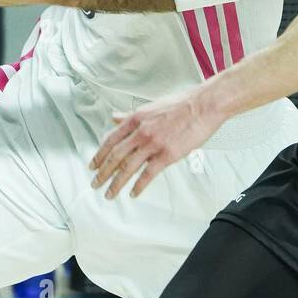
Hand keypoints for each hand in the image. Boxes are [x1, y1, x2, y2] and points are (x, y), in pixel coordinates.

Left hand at [89, 91, 225, 198]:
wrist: (204, 105)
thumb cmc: (181, 103)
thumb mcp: (151, 106)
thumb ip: (131, 115)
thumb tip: (114, 117)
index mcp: (136, 118)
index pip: (111, 140)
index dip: (99, 155)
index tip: (92, 166)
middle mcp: (141, 131)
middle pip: (115, 156)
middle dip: (103, 173)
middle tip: (95, 184)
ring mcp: (153, 144)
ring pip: (128, 167)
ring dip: (116, 183)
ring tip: (109, 194)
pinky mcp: (168, 155)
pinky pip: (148, 174)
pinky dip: (138, 186)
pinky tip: (133, 193)